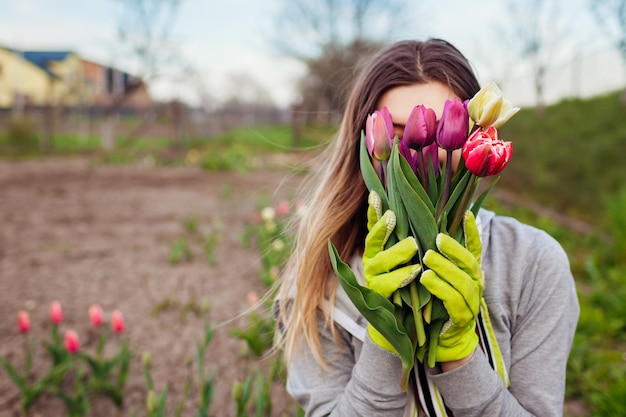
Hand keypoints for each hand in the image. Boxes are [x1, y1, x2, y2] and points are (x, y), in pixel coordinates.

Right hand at [363, 191, 419, 351]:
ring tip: (413, 245)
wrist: (408, 322)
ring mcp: (373, 279)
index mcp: (380, 249)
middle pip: (372, 241)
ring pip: (379, 262)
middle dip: (381, 228)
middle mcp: (372, 261)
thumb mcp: (414, 257)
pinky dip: (401, 277)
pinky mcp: (379, 297)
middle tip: (394, 216)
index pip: (374, 226)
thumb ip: (415, 237)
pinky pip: (387, 285)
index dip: (373, 212)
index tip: (375, 196)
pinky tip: (414, 272)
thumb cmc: (413, 283)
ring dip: (396, 253)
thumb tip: (426, 210)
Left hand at [421, 211, 482, 362]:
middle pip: (468, 262)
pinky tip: (426, 278)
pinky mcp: (462, 316)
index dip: (472, 232)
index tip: (465, 213)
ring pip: (462, 281)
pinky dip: (439, 288)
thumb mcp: (437, 274)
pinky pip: (453, 300)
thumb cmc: (437, 300)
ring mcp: (472, 301)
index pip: (475, 248)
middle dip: (453, 249)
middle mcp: (475, 283)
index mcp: (470, 271)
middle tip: (437, 238)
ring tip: (427, 256)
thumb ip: (436, 255)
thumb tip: (424, 229)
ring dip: (444, 267)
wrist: (443, 337)